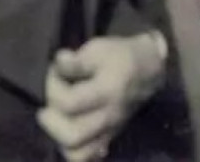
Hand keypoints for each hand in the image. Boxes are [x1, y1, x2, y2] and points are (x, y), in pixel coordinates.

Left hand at [38, 33, 166, 161]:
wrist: (148, 67)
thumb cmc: (121, 55)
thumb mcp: (99, 49)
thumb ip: (75, 61)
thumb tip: (57, 63)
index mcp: (107, 92)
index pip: (69, 102)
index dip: (53, 86)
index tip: (56, 71)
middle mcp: (109, 116)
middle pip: (72, 135)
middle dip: (52, 120)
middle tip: (51, 103)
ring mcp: (110, 130)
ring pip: (78, 153)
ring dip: (60, 139)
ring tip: (58, 121)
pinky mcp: (110, 136)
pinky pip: (88, 157)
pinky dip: (75, 151)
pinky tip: (69, 137)